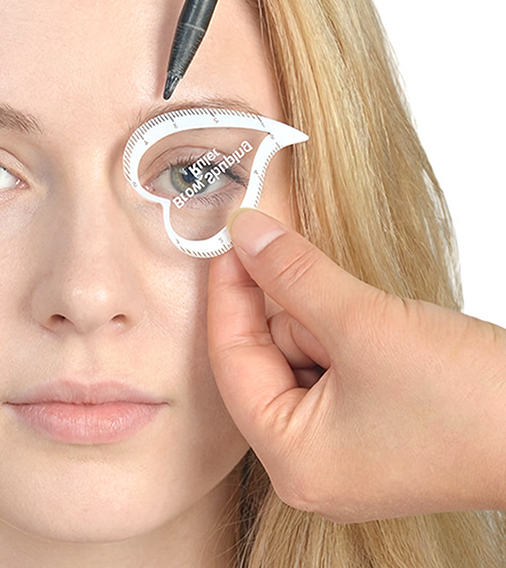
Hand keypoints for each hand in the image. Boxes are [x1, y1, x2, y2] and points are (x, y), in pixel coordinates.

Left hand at [207, 209, 505, 522]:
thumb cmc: (471, 403)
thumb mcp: (363, 323)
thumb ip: (292, 273)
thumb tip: (244, 232)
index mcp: (292, 459)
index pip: (230, 359)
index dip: (227, 291)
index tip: (231, 239)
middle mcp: (307, 465)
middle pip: (264, 357)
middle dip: (293, 310)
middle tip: (319, 279)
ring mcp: (339, 450)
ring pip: (299, 354)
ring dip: (327, 321)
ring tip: (378, 328)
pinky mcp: (367, 430)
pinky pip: (330, 365)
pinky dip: (344, 335)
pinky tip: (382, 335)